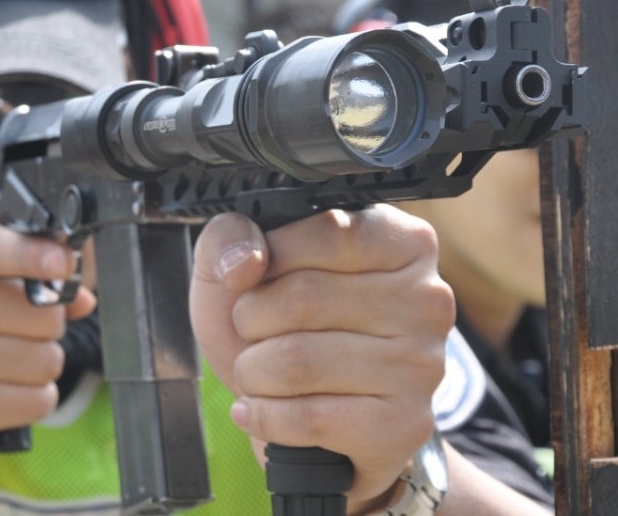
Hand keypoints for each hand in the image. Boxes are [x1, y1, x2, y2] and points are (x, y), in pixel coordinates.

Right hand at [0, 220, 95, 463]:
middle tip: (9, 331)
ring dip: (38, 364)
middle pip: (42, 314)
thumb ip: (16, 276)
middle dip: (42, 326)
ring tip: (0, 362)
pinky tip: (0, 389)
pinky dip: (31, 397)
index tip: (62, 263)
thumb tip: (80, 296)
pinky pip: (35, 398)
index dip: (37, 255)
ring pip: (46, 359)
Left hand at [190, 206, 453, 508]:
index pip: (330, 232)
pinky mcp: (405, 425)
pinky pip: (310, 418)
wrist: (303, 422)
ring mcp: (421, 365)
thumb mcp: (241, 263)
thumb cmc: (277, 324)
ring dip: (253, 371)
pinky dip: (265, 415)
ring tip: (259, 371)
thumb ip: (230, 236)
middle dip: (251, 320)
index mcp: (400, 240)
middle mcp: (426, 298)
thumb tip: (244, 262)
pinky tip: (261, 408)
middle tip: (254, 331)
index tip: (258, 276)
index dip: (273, 257)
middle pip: (303, 298)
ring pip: (299, 361)